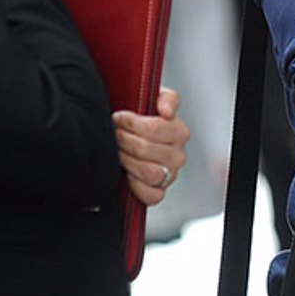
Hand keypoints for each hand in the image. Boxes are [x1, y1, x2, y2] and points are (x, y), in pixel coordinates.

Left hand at [112, 87, 190, 206]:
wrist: (131, 138)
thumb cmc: (142, 117)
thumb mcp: (154, 98)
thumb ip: (166, 98)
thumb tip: (167, 112)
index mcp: (180, 131)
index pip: (155, 128)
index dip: (132, 123)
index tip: (118, 117)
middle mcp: (178, 155)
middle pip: (147, 149)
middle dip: (124, 140)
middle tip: (114, 133)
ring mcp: (170, 175)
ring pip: (150, 173)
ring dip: (128, 161)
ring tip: (118, 151)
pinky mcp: (159, 192)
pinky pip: (152, 196)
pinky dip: (137, 187)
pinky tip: (127, 173)